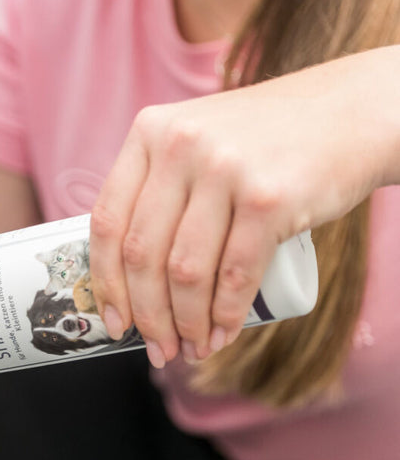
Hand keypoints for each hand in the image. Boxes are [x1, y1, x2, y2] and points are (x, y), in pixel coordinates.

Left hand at [88, 47, 399, 367]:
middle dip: (148, 316)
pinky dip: (226, 316)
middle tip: (157, 348)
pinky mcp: (269, 197)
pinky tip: (223, 334)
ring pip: (186, 272)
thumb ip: (158, 187)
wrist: (354, 112)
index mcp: (149, 131)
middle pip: (143, 254)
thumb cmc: (267, 141)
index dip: (105, 283)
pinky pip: (235, 275)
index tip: (113, 321)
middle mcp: (180, 145)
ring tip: (193, 347)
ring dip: (186, 324)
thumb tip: (124, 278)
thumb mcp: (197, 140)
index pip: (107, 221)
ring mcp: (223, 169)